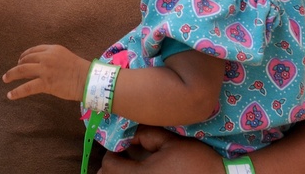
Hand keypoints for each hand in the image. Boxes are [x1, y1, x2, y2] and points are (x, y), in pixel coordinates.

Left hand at [2, 44, 89, 101]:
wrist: (88, 79)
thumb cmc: (80, 70)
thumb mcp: (65, 57)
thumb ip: (53, 59)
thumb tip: (40, 68)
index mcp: (52, 49)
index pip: (33, 50)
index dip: (25, 56)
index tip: (20, 60)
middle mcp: (47, 57)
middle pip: (26, 60)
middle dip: (17, 66)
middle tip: (11, 72)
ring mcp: (45, 70)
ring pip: (22, 70)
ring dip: (11, 75)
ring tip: (5, 79)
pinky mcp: (46, 83)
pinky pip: (27, 87)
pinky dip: (17, 92)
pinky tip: (10, 95)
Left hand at [98, 126, 222, 172]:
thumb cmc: (196, 160)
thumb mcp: (171, 141)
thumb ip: (146, 135)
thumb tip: (129, 135)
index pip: (108, 166)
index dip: (112, 153)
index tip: (122, 146)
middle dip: (113, 167)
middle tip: (124, 156)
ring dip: (123, 173)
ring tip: (134, 166)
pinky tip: (146, 172)